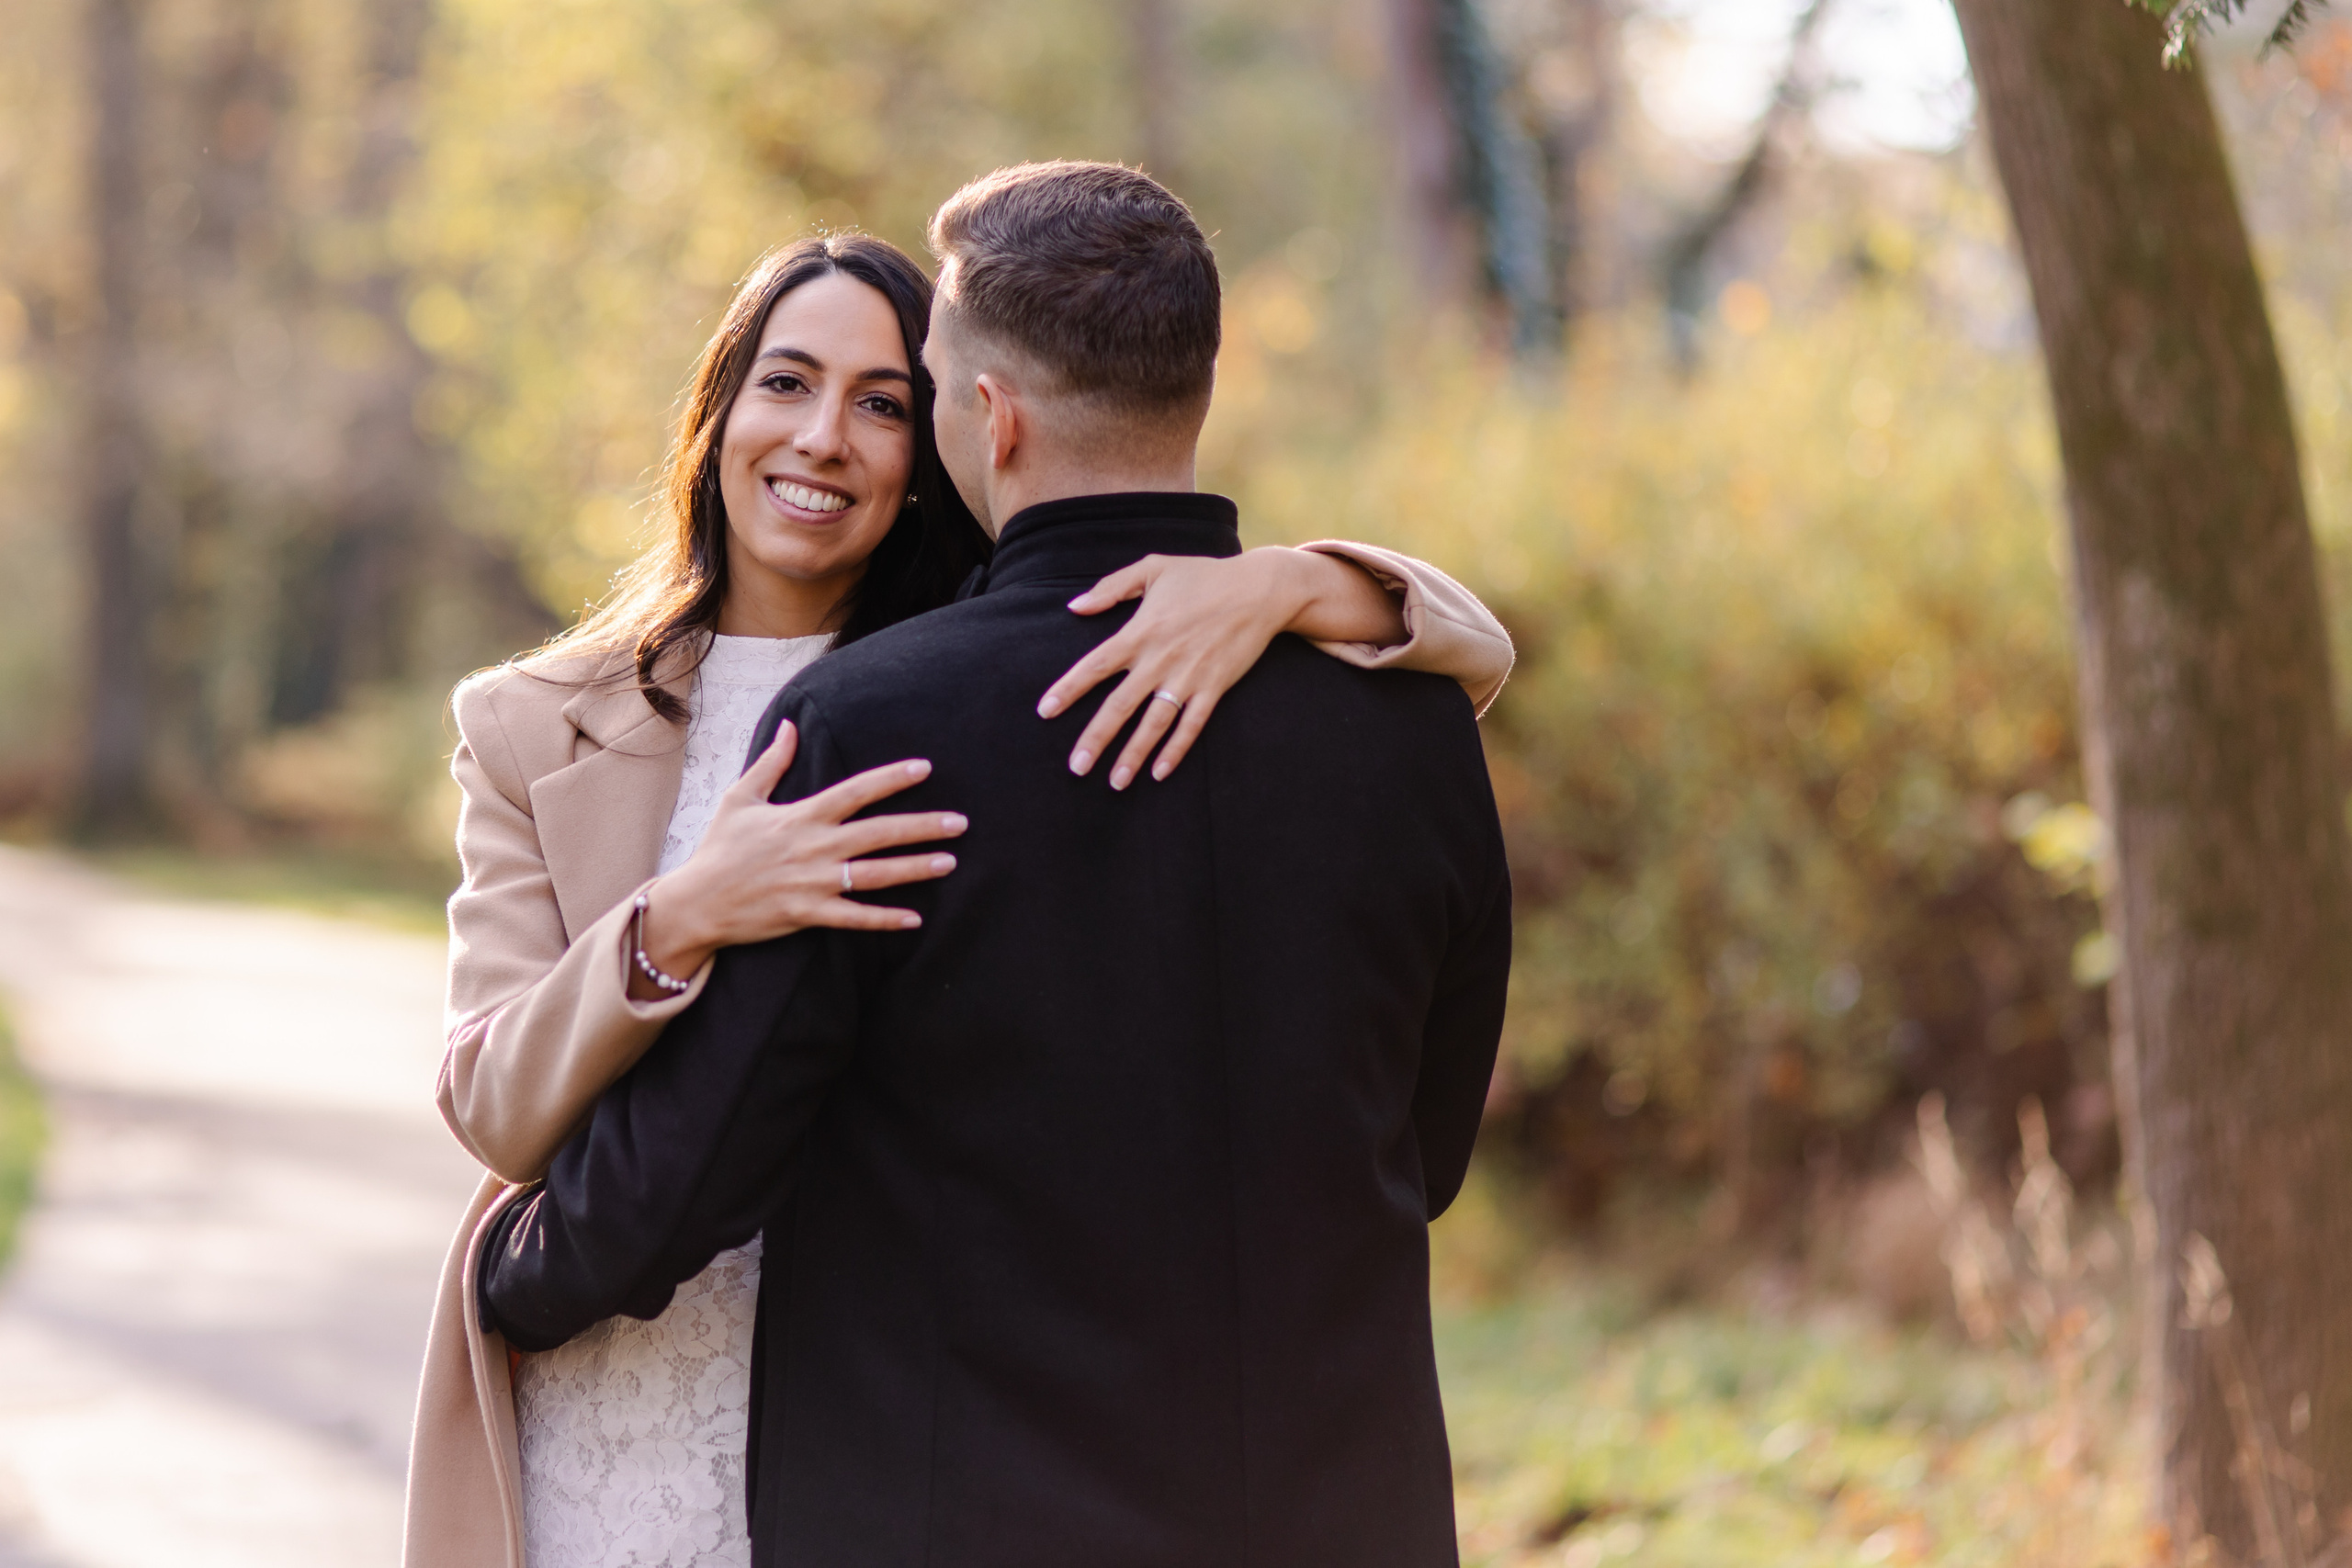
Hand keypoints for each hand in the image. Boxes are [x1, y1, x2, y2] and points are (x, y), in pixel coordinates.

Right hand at [631, 722, 966, 996]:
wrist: (697, 901)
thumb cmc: (721, 848)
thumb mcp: (741, 798)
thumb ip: (773, 762)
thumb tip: (792, 726)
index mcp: (801, 816)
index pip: (855, 791)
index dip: (892, 778)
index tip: (925, 767)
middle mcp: (813, 847)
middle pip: (877, 833)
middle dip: (922, 827)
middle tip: (960, 822)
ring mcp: (812, 883)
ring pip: (874, 875)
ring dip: (914, 869)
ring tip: (950, 862)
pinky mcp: (807, 914)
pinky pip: (854, 918)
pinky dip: (884, 919)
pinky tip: (914, 918)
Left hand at [1037, 547, 1405, 788]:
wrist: (1259, 589)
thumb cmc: (1203, 576)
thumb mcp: (1153, 568)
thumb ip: (1110, 587)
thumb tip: (1074, 607)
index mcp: (1141, 631)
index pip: (1095, 665)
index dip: (1069, 689)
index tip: (1045, 712)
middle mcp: (1160, 659)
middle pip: (1120, 705)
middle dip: (1096, 739)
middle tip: (1076, 767)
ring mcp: (1189, 676)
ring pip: (1154, 723)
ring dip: (1134, 754)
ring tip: (1115, 782)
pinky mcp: (1214, 687)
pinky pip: (1192, 725)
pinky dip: (1176, 750)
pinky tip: (1159, 772)